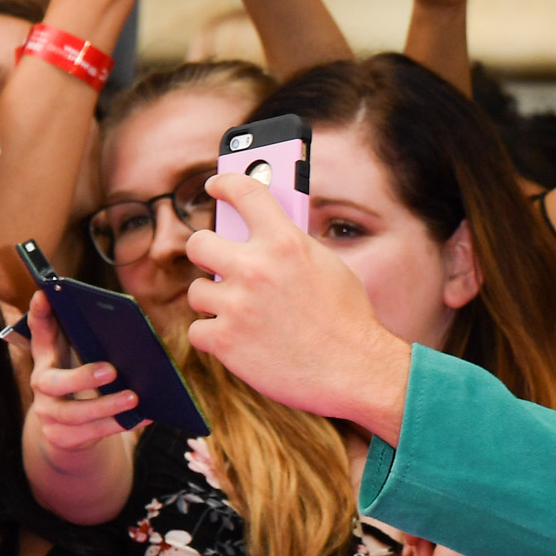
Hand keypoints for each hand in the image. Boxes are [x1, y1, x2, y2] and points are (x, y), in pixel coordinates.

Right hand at [26, 289, 137, 450]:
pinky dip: (118, 425)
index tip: (46, 293)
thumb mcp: (82, 361)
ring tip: (134, 397)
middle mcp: (42, 386)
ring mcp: (48, 414)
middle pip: (51, 382)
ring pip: (73, 413)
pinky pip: (92, 433)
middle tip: (111, 369)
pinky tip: (143, 416)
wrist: (71, 434)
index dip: (38, 315)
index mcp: (47, 360)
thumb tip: (128, 328)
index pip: (38, 334)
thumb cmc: (83, 386)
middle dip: (81, 376)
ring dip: (106, 405)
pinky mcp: (62, 438)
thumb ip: (93, 344)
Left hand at [185, 173, 411, 437]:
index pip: (244, 191)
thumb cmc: (349, 321)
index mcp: (285, 242)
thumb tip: (266, 235)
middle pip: (198, 243)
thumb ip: (294, 247)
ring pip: (198, 292)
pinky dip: (216, 338)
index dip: (224, 183)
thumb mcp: (330, 267)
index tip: (215, 186)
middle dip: (207, 254)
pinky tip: (240, 341)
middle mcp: (256, 268)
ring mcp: (237, 306)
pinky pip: (199, 331)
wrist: (358, 371)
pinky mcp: (226, 341)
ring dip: (215, 303)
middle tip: (219, 265)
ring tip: (242, 314)